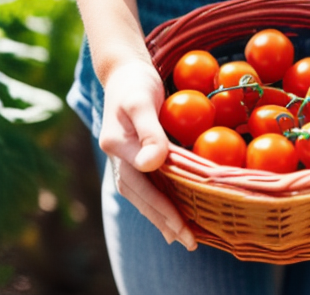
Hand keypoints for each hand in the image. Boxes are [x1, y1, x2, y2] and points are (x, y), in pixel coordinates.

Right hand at [99, 61, 196, 250]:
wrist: (125, 72)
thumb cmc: (135, 83)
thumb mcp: (141, 101)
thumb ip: (148, 132)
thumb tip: (151, 165)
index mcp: (116, 146)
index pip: (141, 186)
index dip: (161, 208)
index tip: (183, 227)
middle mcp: (118, 157)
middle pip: (140, 197)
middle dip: (164, 220)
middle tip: (189, 242)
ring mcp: (125, 158)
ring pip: (142, 195)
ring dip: (160, 216)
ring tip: (181, 237)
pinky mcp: (135, 155)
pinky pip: (146, 184)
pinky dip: (158, 201)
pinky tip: (171, 213)